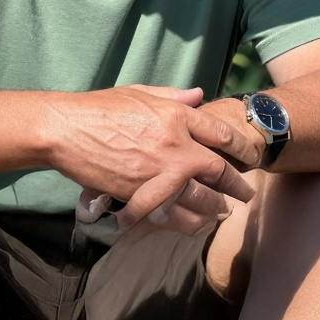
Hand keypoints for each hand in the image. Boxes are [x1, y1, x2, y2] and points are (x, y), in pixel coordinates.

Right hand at [50, 84, 256, 233]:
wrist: (68, 129)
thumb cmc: (103, 106)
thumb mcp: (143, 92)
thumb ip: (175, 96)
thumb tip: (199, 95)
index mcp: (178, 117)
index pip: (222, 134)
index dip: (241, 147)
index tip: (251, 156)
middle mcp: (175, 146)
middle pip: (218, 171)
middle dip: (236, 186)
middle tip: (247, 194)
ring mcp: (158, 174)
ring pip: (200, 199)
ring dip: (215, 209)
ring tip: (224, 214)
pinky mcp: (140, 195)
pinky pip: (171, 214)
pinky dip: (185, 223)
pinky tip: (194, 226)